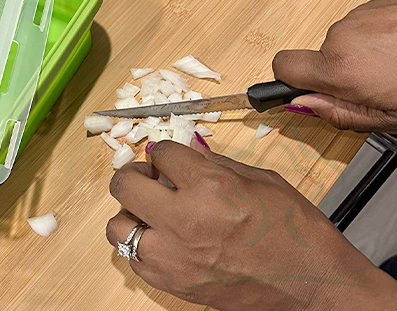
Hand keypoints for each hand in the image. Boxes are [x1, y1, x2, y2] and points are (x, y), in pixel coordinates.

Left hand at [105, 138, 396, 310]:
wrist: (317, 287)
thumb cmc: (297, 231)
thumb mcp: (260, 180)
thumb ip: (215, 163)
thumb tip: (187, 149)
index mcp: (208, 186)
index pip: (161, 153)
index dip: (166, 153)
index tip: (171, 158)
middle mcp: (183, 220)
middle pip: (124, 185)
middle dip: (134, 174)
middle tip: (150, 178)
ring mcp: (176, 258)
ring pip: (118, 227)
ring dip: (130, 214)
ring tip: (151, 211)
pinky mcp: (177, 286)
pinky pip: (136, 261)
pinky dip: (142, 248)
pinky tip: (163, 241)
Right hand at [273, 0, 396, 131]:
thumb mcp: (389, 118)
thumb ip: (340, 113)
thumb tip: (302, 107)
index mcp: (341, 69)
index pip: (283, 65)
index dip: (291, 80)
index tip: (307, 90)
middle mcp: (343, 36)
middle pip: (322, 56)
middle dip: (344, 72)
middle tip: (380, 88)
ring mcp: (360, 15)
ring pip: (346, 40)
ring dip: (365, 54)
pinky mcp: (379, 2)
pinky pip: (365, 24)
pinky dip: (380, 37)